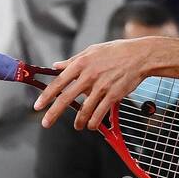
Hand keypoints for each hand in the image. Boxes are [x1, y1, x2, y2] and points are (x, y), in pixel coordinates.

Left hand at [33, 38, 164, 130]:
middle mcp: (89, 76)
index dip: (46, 95)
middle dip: (54, 113)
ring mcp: (101, 86)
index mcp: (81, 64)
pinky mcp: (113, 95)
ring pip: (84, 110)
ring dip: (79, 121)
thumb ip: (73, 60)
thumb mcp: (92, 51)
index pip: (59, 82)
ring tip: (77, 126)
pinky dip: (94, 122)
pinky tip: (92, 125)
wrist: (140, 56)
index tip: (38, 106)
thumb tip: (56, 66)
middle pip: (66, 98)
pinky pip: (100, 112)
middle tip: (46, 123)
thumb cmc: (117, 51)